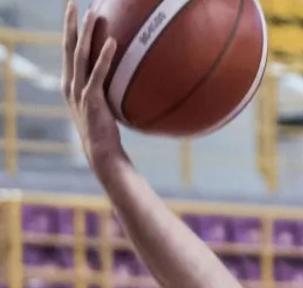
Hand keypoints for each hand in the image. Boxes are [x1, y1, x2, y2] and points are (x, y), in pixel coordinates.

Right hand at [61, 1, 123, 171]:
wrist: (102, 151)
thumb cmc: (106, 129)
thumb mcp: (105, 103)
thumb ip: (108, 87)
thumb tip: (127, 74)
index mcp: (72, 83)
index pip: (69, 50)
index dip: (70, 30)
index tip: (74, 12)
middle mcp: (71, 84)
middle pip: (69, 47)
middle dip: (71, 23)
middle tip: (73, 3)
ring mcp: (79, 91)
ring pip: (80, 55)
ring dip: (87, 32)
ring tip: (93, 13)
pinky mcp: (91, 99)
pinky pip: (98, 73)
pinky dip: (104, 57)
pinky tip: (112, 41)